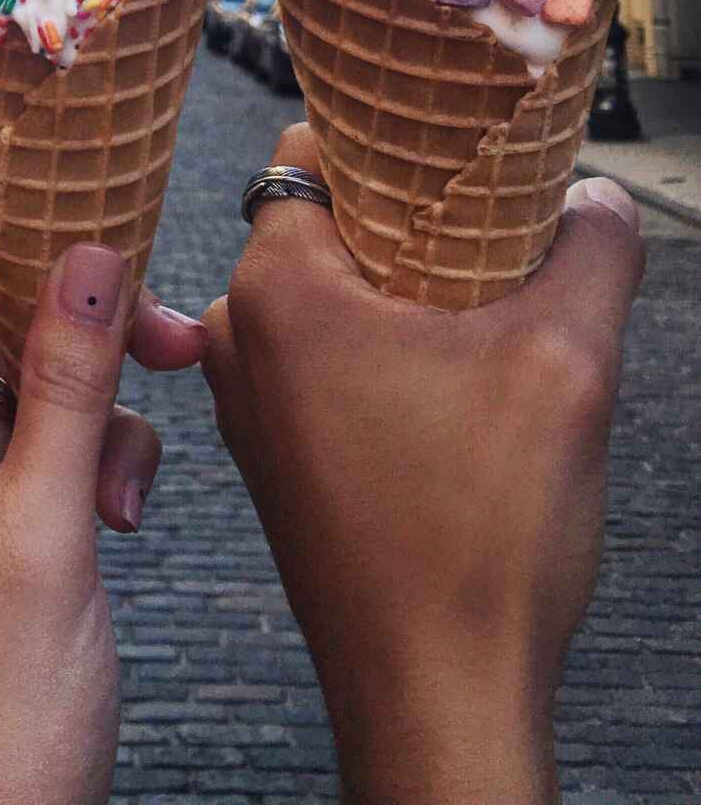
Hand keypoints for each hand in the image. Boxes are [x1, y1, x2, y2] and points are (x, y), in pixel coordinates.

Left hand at [0, 102, 207, 550]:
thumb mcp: (26, 540)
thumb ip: (57, 394)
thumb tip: (77, 250)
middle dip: (58, 264)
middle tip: (143, 257)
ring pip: (29, 365)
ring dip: (100, 363)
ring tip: (170, 375)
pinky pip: (52, 440)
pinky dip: (103, 447)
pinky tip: (126, 505)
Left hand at [203, 123, 643, 804]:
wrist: (436, 693)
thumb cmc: (473, 539)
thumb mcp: (566, 363)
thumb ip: (589, 254)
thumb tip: (597, 200)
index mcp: (278, 289)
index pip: (312, 153)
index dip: (389, 143)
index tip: (455, 151)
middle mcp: (240, 335)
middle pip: (320, 224)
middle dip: (405, 221)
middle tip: (488, 234)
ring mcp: (250, 399)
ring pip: (326, 296)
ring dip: (400, 293)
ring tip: (483, 314)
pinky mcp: (275, 452)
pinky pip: (320, 359)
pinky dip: (380, 350)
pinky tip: (452, 382)